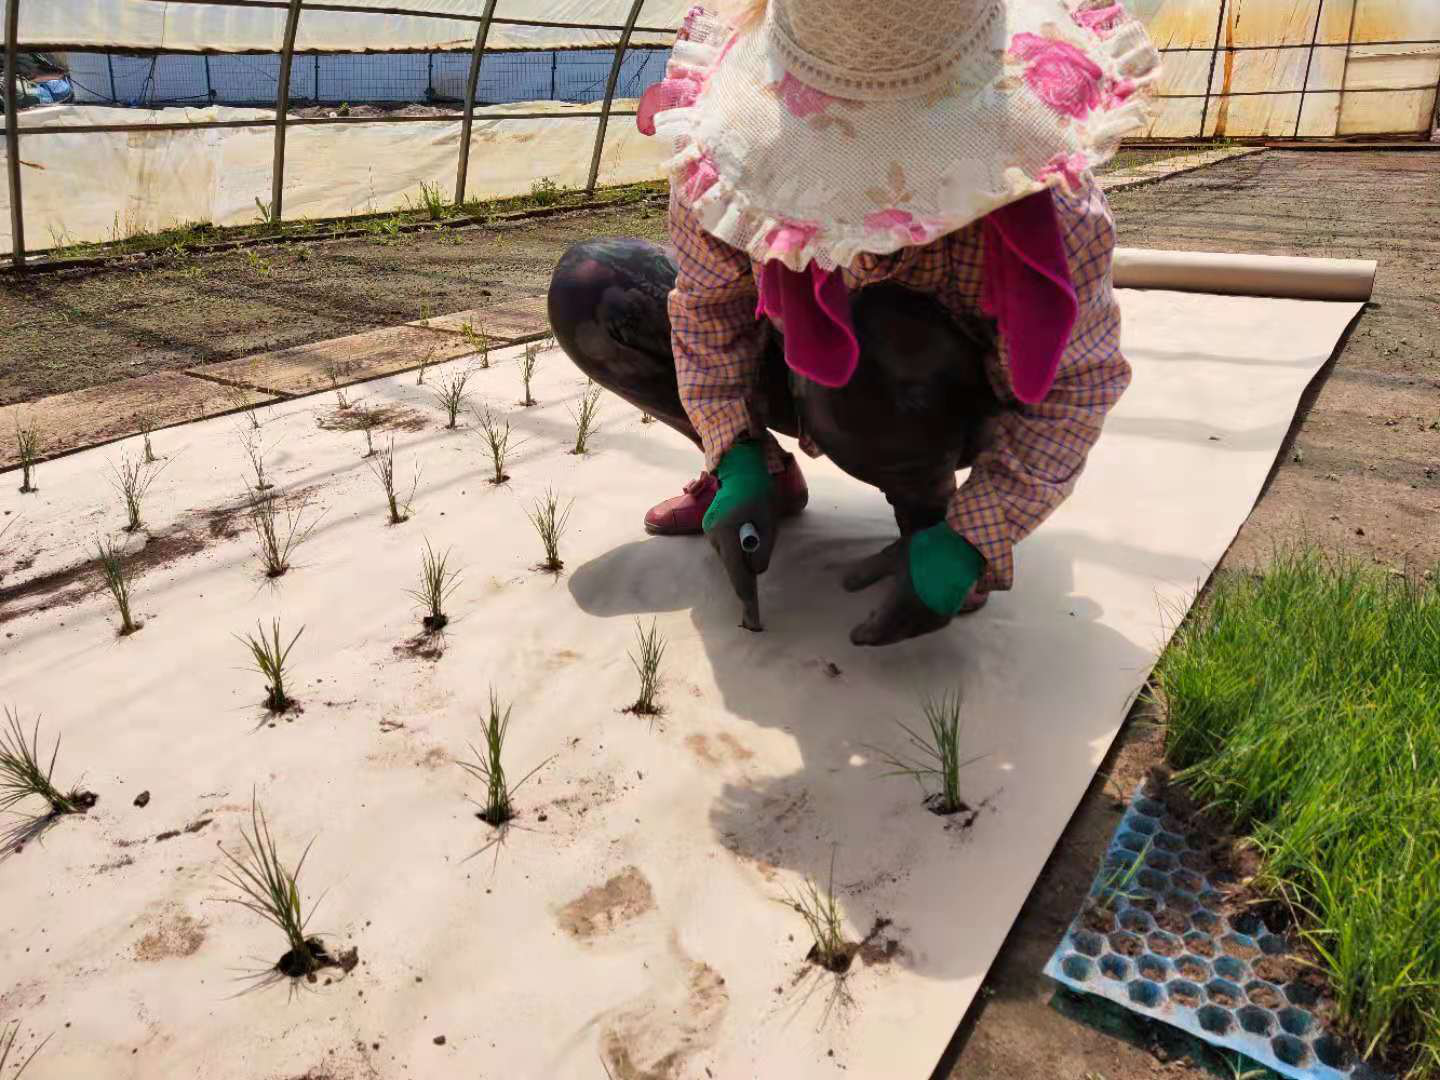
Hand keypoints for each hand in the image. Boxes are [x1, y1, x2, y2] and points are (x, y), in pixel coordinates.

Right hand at [703, 442, 776, 630]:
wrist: (743, 470)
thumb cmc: (759, 494)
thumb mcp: (769, 522)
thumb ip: (763, 549)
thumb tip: (756, 571)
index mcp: (726, 531)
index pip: (735, 569)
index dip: (744, 591)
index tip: (750, 611)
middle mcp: (713, 533)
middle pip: (732, 566)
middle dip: (746, 572)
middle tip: (758, 583)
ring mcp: (709, 531)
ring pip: (730, 558)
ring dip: (743, 557)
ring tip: (756, 534)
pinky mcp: (711, 529)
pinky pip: (727, 548)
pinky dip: (738, 549)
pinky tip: (747, 533)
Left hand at [847, 525, 983, 646]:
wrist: (967, 548)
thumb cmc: (925, 550)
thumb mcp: (891, 558)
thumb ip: (868, 573)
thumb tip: (845, 586)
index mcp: (902, 606)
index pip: (879, 628)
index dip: (866, 635)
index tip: (854, 637)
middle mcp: (919, 618)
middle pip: (895, 634)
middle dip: (879, 636)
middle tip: (866, 635)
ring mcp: (936, 617)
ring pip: (911, 632)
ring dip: (895, 632)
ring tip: (885, 623)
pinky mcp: (949, 612)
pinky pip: (925, 627)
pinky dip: (912, 627)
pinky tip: (910, 618)